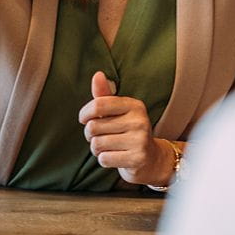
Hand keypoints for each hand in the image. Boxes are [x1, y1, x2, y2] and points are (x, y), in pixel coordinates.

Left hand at [78, 71, 172, 185]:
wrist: (151, 158)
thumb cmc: (127, 131)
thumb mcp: (117, 111)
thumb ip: (104, 95)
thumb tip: (98, 74)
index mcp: (134, 105)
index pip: (98, 104)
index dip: (85, 113)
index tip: (84, 119)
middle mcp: (139, 121)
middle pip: (93, 126)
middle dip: (90, 134)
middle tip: (101, 136)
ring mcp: (140, 140)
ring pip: (97, 144)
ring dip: (96, 149)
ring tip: (108, 147)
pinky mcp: (137, 159)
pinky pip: (104, 159)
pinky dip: (104, 160)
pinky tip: (115, 157)